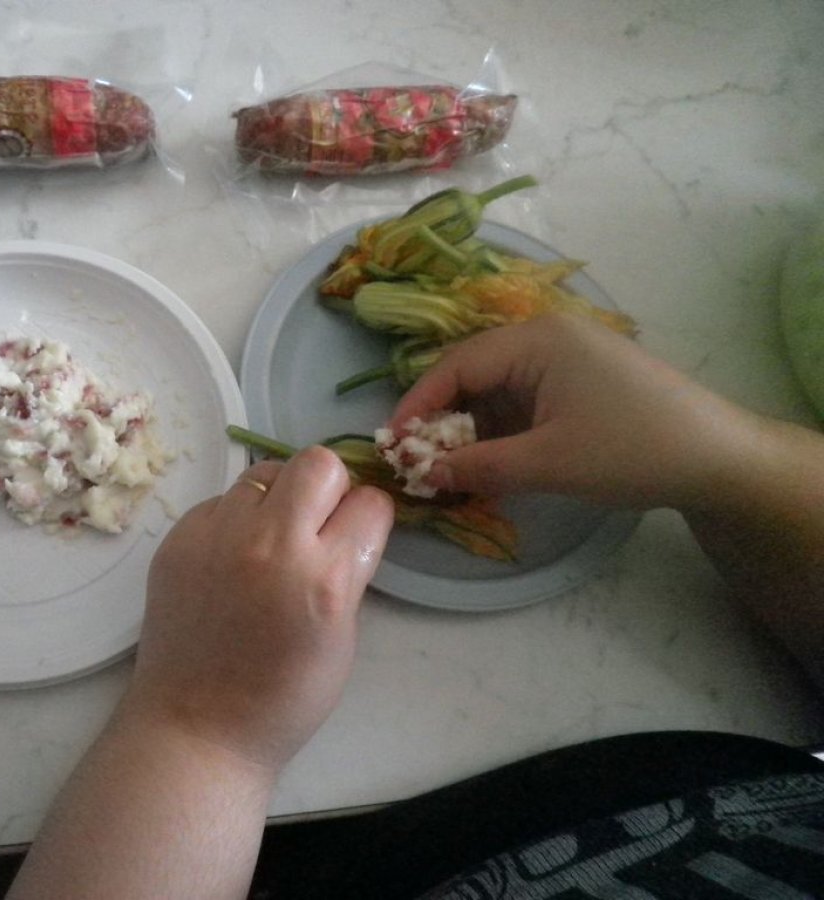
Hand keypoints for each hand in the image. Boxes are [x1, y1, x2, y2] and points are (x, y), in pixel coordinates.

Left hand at [123, 445, 393, 772]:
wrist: (196, 726)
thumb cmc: (283, 698)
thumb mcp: (341, 639)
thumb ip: (348, 573)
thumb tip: (346, 526)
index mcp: (325, 578)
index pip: (370, 503)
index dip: (369, 519)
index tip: (358, 537)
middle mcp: (272, 543)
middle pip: (319, 463)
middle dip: (331, 488)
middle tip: (317, 526)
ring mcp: (218, 535)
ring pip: (266, 472)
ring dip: (280, 498)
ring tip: (270, 540)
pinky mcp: (179, 537)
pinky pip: (222, 501)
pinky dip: (236, 520)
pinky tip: (231, 560)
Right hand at [389, 314, 765, 510]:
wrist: (718, 459)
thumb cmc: (630, 449)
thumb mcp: (547, 463)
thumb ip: (478, 467)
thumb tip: (423, 474)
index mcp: (536, 339)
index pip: (456, 366)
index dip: (418, 406)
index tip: (391, 445)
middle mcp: (546, 337)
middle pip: (473, 373)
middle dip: (442, 420)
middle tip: (417, 462)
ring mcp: (566, 357)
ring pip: (496, 390)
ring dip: (472, 430)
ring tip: (451, 471)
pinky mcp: (580, 381)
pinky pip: (523, 400)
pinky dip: (502, 431)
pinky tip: (492, 465)